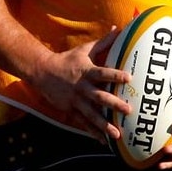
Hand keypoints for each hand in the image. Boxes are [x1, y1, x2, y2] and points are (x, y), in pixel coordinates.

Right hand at [31, 27, 131, 142]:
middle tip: (128, 110)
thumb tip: (118, 29)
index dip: (115, 75)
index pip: (103, 73)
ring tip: (118, 134)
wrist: (42, 72)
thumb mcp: (84, 50)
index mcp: (86, 71)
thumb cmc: (67, 60)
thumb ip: (103, 42)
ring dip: (105, 125)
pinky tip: (104, 142)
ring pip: (91, 114)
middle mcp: (82, 87)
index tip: (129, 78)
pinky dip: (93, 132)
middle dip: (114, 104)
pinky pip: (83, 123)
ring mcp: (75, 100)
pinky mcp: (70, 110)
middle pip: (99, 97)